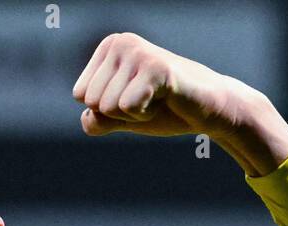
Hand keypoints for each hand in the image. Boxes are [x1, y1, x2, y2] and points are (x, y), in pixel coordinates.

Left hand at [72, 33, 287, 174]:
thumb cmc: (164, 108)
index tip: (135, 97)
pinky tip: (165, 101)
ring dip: (134, 114)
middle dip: (119, 113)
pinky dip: (144, 115)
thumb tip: (87, 119)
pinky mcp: (156, 68)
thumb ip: (98, 120)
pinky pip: (127, 107)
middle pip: (92, 102)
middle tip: (149, 100)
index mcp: (109, 47)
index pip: (80, 95)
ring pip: (107, 107)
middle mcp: (122, 42)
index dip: (107, 109)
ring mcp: (138, 53)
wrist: (207, 109)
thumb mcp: (121, 117)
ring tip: (158, 99)